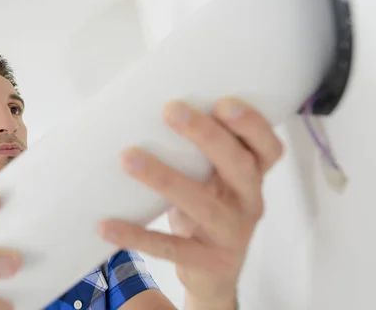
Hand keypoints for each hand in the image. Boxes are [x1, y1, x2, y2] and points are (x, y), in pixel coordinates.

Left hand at [98, 97, 283, 309]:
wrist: (214, 273)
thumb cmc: (207, 207)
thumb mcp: (212, 179)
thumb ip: (196, 152)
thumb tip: (141, 109)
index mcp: (253, 175)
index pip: (268, 147)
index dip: (252, 125)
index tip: (223, 102)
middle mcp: (250, 202)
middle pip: (239, 166)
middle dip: (207, 136)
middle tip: (171, 110)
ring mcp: (231, 233)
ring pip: (201, 204)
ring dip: (164, 178)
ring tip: (127, 157)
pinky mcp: (208, 262)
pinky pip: (169, 248)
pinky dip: (136, 235)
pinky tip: (106, 225)